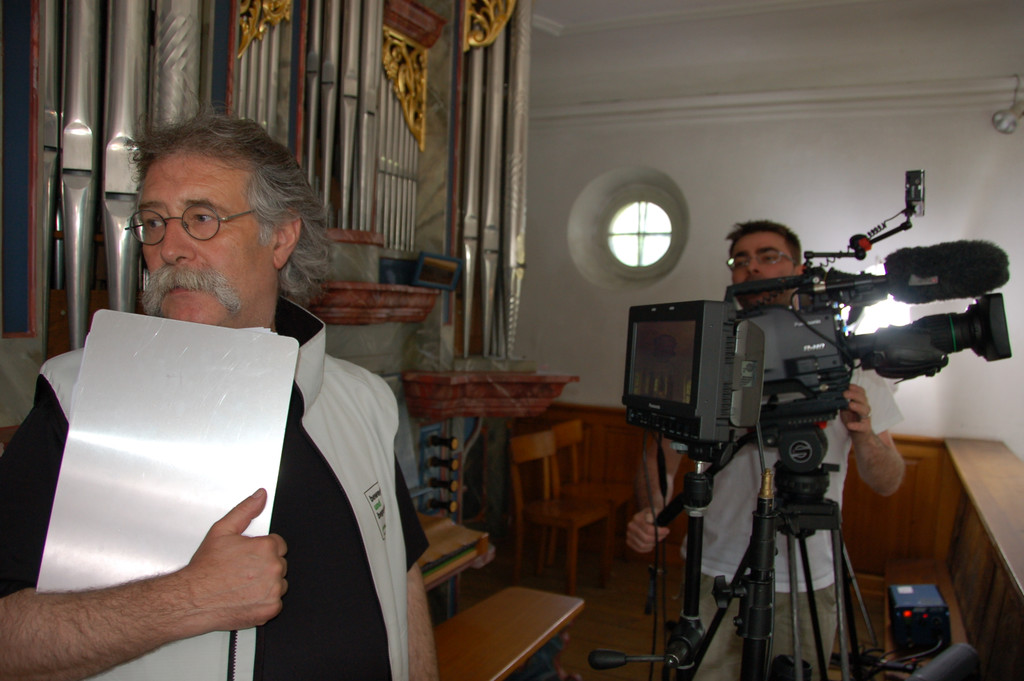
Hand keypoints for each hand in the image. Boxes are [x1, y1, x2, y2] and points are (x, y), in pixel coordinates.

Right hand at [179, 489, 287, 631]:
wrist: (192, 598)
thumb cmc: (205, 569)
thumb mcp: (222, 530)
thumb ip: (245, 510)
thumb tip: (260, 496)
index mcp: (265, 547)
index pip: (278, 544)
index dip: (261, 550)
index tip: (247, 557)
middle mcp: (273, 568)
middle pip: (279, 564)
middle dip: (263, 566)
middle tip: (241, 571)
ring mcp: (273, 590)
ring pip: (279, 583)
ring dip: (266, 584)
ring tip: (242, 585)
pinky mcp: (270, 609)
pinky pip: (275, 602)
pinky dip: (263, 602)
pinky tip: (246, 598)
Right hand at [625, 509, 669, 553]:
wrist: (645, 517)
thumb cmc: (652, 514)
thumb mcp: (655, 511)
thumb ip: (653, 514)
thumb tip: (649, 520)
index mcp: (636, 518)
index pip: (648, 529)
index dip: (659, 532)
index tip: (667, 530)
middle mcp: (631, 526)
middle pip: (645, 539)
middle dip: (657, 539)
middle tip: (664, 536)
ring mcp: (629, 534)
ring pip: (642, 545)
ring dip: (652, 544)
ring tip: (658, 539)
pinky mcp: (629, 541)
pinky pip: (639, 549)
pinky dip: (647, 549)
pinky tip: (652, 544)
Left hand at [840, 383, 873, 434]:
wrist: (860, 435)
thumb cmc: (852, 419)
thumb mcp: (846, 408)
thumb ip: (842, 402)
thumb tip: (834, 394)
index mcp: (860, 402)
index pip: (861, 392)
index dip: (855, 388)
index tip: (848, 385)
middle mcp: (865, 408)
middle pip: (863, 399)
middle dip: (854, 395)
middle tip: (845, 394)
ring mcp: (866, 418)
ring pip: (865, 410)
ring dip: (857, 406)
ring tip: (850, 405)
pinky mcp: (865, 428)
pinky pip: (862, 426)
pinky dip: (856, 425)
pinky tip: (850, 425)